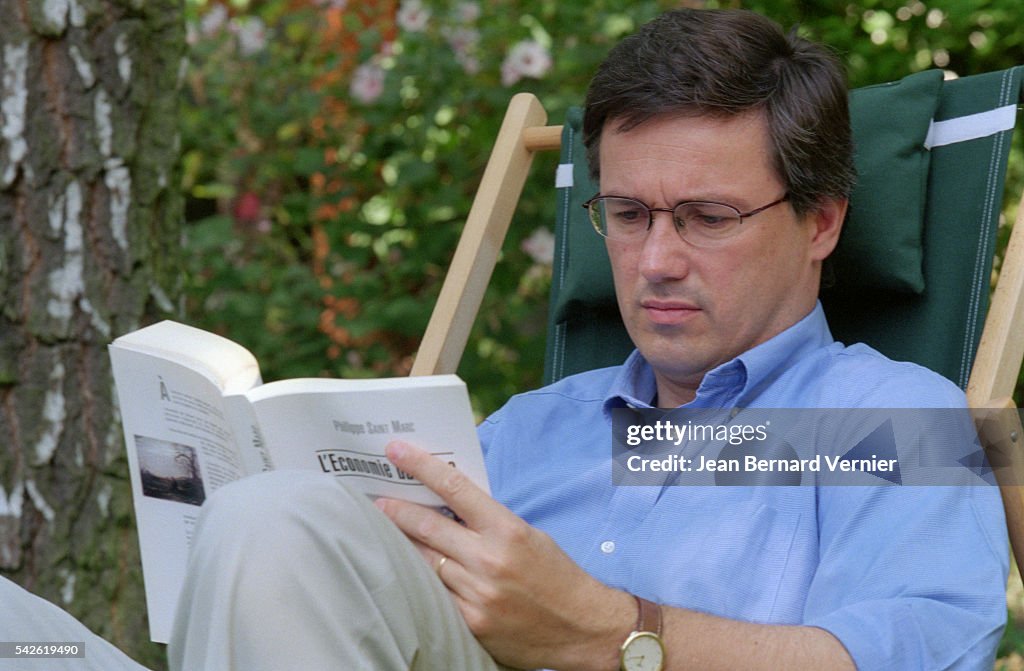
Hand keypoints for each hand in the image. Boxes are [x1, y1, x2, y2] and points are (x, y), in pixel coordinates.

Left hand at [375, 440, 632, 670]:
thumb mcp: (529, 535)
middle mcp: (490, 560)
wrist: (582, 629)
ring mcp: (478, 594)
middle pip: (427, 527)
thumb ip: (489, 521)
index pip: (454, 489)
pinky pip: (433, 596)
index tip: (396, 451)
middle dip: (396, 509)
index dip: (420, 466)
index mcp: (507, 530)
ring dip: (401, 546)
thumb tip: (446, 503)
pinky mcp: (471, 623)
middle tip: (376, 499)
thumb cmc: (556, 576)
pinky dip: (418, 581)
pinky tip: (405, 572)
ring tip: (383, 534)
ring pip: (424, 562)